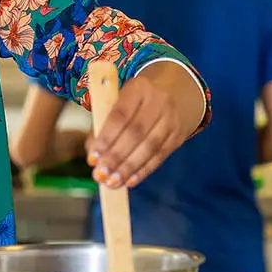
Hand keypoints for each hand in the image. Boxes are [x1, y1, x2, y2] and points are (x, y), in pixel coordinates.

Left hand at [89, 61, 203, 187]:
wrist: (169, 93)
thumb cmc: (133, 103)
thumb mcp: (116, 102)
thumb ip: (102, 126)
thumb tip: (95, 157)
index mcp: (138, 88)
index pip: (120, 115)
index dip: (106, 138)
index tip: (92, 158)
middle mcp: (159, 101)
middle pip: (136, 133)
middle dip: (116, 157)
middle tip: (101, 175)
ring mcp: (172, 118)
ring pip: (150, 147)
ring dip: (129, 168)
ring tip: (113, 182)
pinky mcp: (178, 135)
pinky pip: (160, 156)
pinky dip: (144, 170)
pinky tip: (130, 180)